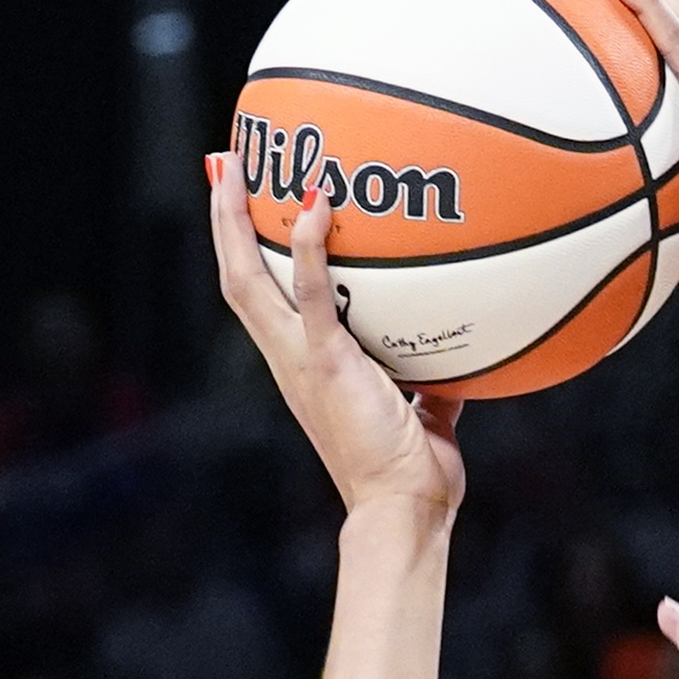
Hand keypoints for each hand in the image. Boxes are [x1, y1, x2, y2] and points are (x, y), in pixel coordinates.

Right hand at [206, 154, 463, 522]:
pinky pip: (312, 294)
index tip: (241, 207)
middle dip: (223, 221)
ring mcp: (300, 360)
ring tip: (236, 168)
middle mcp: (288, 359)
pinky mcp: (326, 363)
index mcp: (303, 368)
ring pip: (248, 279)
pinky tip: (315, 204)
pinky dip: (312, 248)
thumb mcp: (423, 417)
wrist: (403, 510)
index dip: (246, 254)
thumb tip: (455, 367)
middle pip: (236, 277)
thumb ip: (427, 387)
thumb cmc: (412, 475)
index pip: (262, 301)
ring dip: (237, 221)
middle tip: (222, 167)